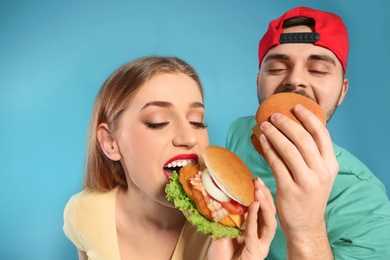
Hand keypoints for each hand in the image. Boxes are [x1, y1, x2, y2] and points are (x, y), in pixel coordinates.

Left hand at [208, 178, 275, 259]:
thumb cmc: (220, 254)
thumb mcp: (225, 229)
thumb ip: (230, 215)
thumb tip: (226, 193)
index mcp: (257, 232)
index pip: (264, 211)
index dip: (262, 195)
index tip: (256, 180)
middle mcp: (262, 238)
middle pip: (270, 215)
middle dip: (266, 196)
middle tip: (258, 181)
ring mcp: (261, 246)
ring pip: (269, 223)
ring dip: (264, 205)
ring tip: (258, 191)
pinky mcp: (256, 253)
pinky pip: (255, 233)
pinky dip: (254, 218)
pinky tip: (254, 206)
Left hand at [259, 104, 337, 256]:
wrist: (306, 224)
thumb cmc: (310, 195)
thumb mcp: (320, 174)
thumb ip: (314, 154)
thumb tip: (297, 127)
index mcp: (330, 165)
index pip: (322, 134)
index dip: (308, 117)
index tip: (296, 107)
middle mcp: (321, 172)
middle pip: (303, 138)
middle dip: (286, 123)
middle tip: (274, 115)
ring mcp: (306, 181)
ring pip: (288, 149)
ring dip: (274, 133)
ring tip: (264, 124)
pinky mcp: (289, 189)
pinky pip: (276, 163)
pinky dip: (268, 148)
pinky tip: (262, 140)